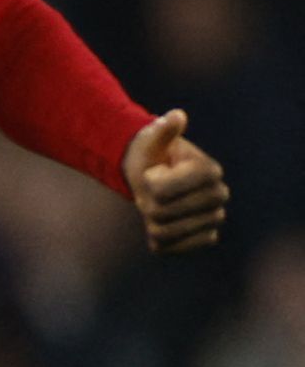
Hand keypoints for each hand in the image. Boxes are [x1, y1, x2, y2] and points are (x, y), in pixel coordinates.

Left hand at [124, 109, 225, 253]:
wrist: (156, 176)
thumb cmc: (153, 154)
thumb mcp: (151, 139)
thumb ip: (162, 130)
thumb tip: (176, 117)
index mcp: (209, 170)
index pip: (161, 191)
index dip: (148, 183)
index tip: (156, 172)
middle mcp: (219, 195)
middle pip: (160, 213)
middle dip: (147, 202)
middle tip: (155, 192)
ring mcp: (214, 218)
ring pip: (162, 232)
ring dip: (150, 221)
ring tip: (158, 206)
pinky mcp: (205, 238)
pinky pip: (170, 249)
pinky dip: (157, 240)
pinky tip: (162, 226)